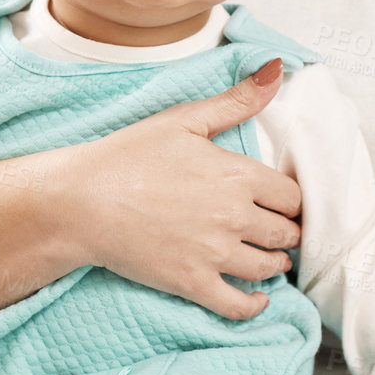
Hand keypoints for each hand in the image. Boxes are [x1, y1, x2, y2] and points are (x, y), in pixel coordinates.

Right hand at [52, 56, 301, 320]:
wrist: (81, 201)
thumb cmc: (128, 155)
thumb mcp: (184, 120)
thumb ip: (236, 100)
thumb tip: (277, 69)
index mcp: (237, 175)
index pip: (292, 196)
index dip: (289, 199)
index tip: (281, 202)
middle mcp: (234, 217)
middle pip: (287, 233)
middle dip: (286, 231)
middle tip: (278, 230)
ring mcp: (214, 254)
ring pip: (269, 268)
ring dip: (274, 263)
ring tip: (268, 257)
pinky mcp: (192, 283)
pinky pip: (239, 306)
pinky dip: (254, 305)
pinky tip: (256, 298)